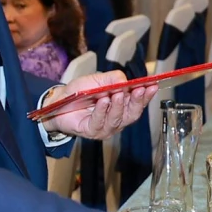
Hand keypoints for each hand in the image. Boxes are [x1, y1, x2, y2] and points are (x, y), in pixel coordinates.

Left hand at [43, 72, 159, 139]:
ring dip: (118, 106)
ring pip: (117, 119)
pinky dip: (102, 111)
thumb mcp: (98, 80)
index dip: (147, 95)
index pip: (138, 102)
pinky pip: (100, 122)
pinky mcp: (92, 132)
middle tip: (139, 89)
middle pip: (132, 113)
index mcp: (122, 106)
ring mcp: (105, 128)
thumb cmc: (80, 92)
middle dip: (137, 101)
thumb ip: (112, 79)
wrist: (58, 101)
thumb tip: (126, 81)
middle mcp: (117, 119)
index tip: (153, 85)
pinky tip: (103, 101)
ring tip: (118, 94)